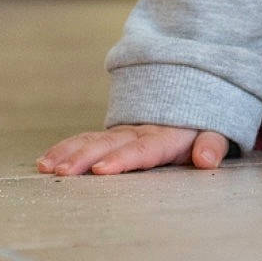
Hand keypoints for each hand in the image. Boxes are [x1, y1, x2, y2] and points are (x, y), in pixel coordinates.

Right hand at [37, 124, 229, 175]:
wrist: (189, 88)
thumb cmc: (202, 120)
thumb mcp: (216, 129)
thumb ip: (212, 144)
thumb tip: (206, 160)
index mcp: (164, 135)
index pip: (142, 149)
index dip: (122, 159)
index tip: (101, 170)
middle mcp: (138, 131)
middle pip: (108, 144)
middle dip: (84, 157)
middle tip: (62, 172)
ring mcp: (122, 131)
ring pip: (91, 140)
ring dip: (68, 152)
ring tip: (46, 167)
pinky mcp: (110, 135)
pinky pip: (85, 139)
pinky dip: (65, 148)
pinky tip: (45, 161)